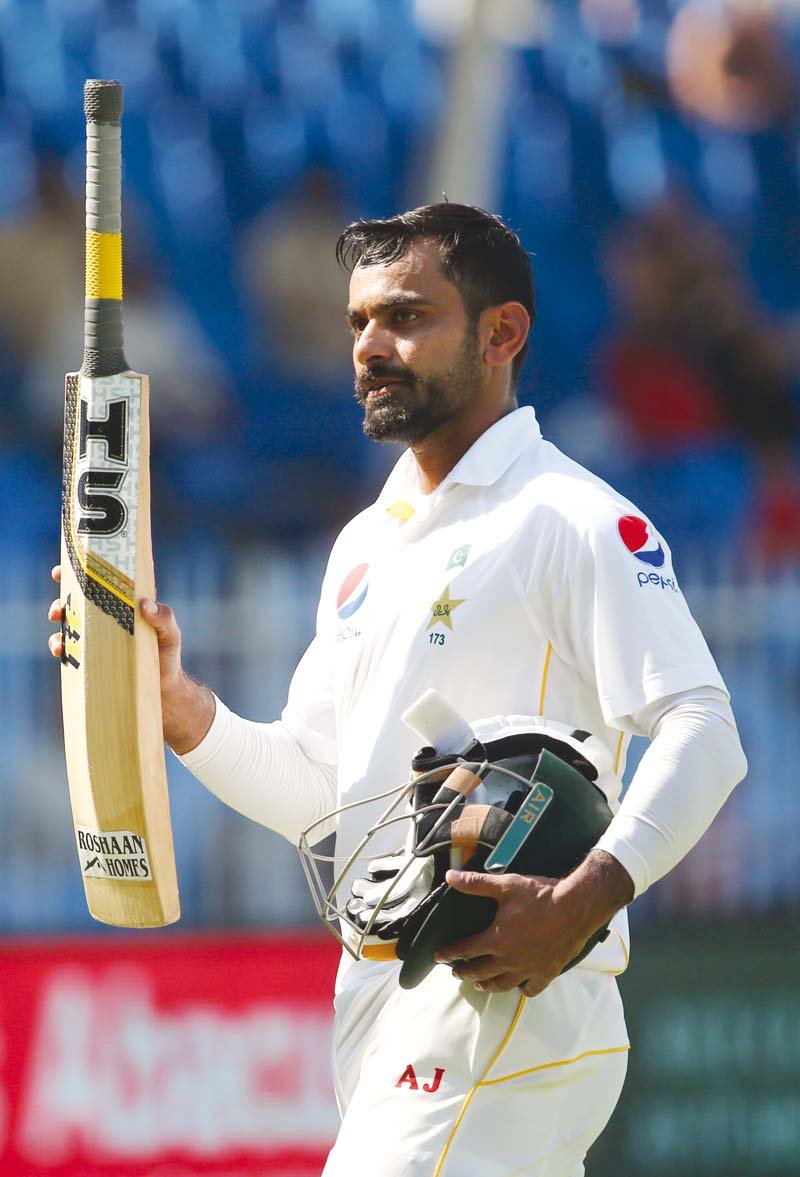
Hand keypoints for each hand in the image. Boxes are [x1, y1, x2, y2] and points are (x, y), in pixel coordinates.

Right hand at [47, 564, 214, 754]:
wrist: (163, 691)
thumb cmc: (168, 656)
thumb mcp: (171, 634)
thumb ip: (164, 618)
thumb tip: (146, 604)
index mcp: (122, 606)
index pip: (99, 584)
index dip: (78, 573)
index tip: (62, 570)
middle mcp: (105, 619)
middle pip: (76, 603)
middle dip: (61, 601)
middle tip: (59, 608)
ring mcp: (96, 639)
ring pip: (68, 625)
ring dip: (58, 625)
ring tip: (59, 632)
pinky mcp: (90, 659)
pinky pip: (69, 650)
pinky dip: (60, 647)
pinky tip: (61, 651)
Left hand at [435, 851, 632, 997]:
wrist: (575, 907)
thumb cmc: (540, 896)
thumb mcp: (505, 885)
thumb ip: (475, 883)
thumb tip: (450, 877)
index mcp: (496, 940)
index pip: (465, 950)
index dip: (449, 954)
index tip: (440, 956)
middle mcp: (509, 960)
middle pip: (480, 972)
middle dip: (465, 972)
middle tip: (456, 973)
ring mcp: (528, 970)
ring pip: (502, 985)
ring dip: (488, 985)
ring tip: (480, 984)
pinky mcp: (546, 973)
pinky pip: (530, 989)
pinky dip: (521, 990)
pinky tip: (518, 987)